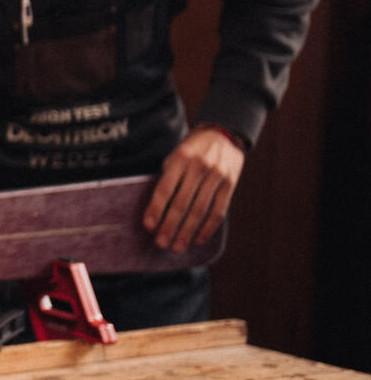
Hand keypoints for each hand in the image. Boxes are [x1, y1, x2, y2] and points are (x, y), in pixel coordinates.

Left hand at [143, 125, 244, 251]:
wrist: (223, 134)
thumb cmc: (192, 149)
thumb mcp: (176, 156)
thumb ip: (169, 178)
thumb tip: (156, 210)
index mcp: (180, 159)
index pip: (165, 188)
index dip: (156, 209)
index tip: (149, 226)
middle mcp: (199, 167)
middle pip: (182, 203)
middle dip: (170, 226)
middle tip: (161, 243)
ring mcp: (217, 176)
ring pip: (200, 210)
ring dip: (187, 231)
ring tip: (177, 246)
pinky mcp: (230, 184)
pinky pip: (218, 210)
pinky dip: (208, 227)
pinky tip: (198, 239)